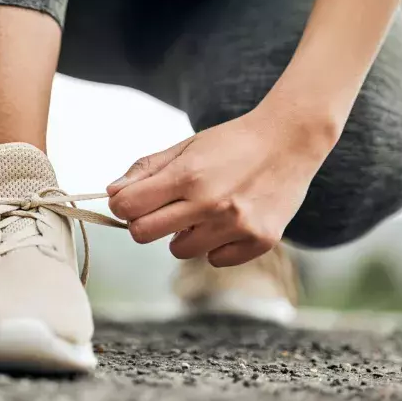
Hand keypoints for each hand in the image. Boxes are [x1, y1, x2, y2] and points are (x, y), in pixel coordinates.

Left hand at [107, 102, 337, 266]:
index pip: (126, 206)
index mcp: (187, 175)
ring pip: (179, 251)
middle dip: (144, 223)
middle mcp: (209, 203)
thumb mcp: (186, 146)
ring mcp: (236, 225)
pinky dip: (217, 245)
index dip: (123, 204)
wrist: (290, 140)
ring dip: (183, 235)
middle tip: (163, 210)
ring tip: (204, 211)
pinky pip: (215, 260)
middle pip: (142, 234)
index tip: (132, 201)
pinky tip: (230, 220)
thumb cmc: (232, 142)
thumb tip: (112, 193)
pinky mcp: (259, 241)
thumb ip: (147, 170)